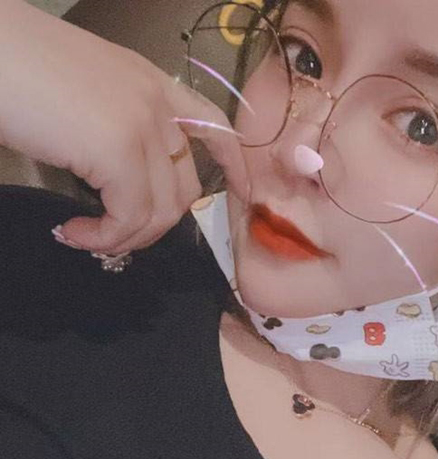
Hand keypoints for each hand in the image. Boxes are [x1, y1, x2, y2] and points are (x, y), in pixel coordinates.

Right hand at [0, 0, 248, 252]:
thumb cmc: (16, 69)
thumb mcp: (81, 95)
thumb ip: (115, 127)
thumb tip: (120, 179)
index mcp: (149, 80)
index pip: (214, 124)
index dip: (235, 165)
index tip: (243, 194)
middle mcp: (155, 100)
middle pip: (183, 186)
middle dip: (153, 225)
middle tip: (111, 235)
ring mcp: (141, 124)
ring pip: (160, 211)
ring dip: (124, 238)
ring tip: (85, 237)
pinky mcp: (119, 151)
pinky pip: (130, 218)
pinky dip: (103, 237)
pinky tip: (73, 233)